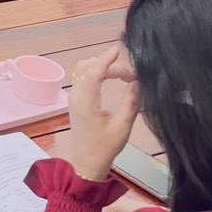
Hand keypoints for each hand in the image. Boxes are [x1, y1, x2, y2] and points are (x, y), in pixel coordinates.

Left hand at [65, 45, 140, 181]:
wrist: (87, 162)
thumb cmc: (105, 146)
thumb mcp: (122, 126)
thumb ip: (130, 102)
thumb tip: (138, 83)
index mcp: (86, 101)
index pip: (94, 72)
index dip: (106, 59)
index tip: (117, 50)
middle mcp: (76, 95)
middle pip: (87, 67)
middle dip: (107, 64)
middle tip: (128, 74)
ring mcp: (73, 97)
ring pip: (83, 70)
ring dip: (101, 67)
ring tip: (121, 75)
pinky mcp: (75, 100)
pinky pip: (82, 78)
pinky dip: (95, 72)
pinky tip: (109, 78)